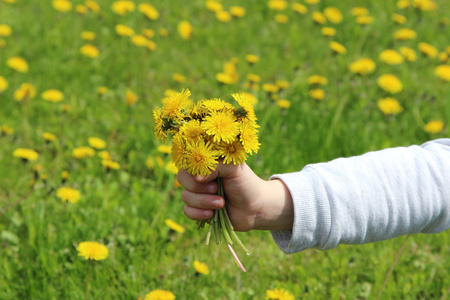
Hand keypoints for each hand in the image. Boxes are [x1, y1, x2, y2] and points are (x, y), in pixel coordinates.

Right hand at [177, 162, 293, 231]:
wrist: (256, 207)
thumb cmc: (246, 184)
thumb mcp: (234, 168)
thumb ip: (216, 166)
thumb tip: (197, 178)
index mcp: (206, 163)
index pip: (188, 161)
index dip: (194, 170)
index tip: (208, 177)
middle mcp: (199, 177)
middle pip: (182, 179)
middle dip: (199, 187)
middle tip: (216, 189)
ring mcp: (198, 194)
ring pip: (186, 197)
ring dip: (204, 201)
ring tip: (222, 203)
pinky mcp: (199, 210)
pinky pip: (187, 211)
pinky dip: (199, 213)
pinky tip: (212, 213)